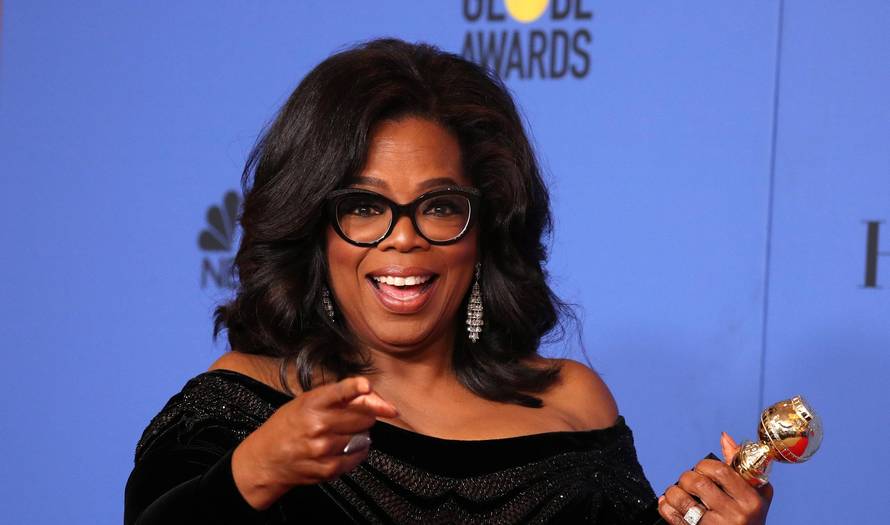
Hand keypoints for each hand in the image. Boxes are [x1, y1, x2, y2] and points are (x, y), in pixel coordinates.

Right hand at [231, 376, 397, 509]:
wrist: (266, 459)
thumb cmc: (287, 426)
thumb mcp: (305, 402)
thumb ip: (337, 396)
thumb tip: (371, 395)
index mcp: (312, 404)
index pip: (339, 392)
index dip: (355, 387)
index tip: (366, 386)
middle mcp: (318, 425)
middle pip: (364, 416)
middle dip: (365, 414)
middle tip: (352, 416)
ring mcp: (324, 448)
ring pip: (364, 436)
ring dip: (359, 434)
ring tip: (340, 433)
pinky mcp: (328, 468)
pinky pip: (358, 455)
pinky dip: (357, 450)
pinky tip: (342, 447)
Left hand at [657, 433, 773, 524]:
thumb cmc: (749, 517)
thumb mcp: (754, 494)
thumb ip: (738, 465)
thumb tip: (724, 437)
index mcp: (751, 500)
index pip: (719, 470)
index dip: (703, 465)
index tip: (701, 469)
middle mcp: (736, 514)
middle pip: (698, 483)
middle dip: (686, 478)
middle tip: (687, 482)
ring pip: (683, 500)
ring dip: (673, 492)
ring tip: (677, 492)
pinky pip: (674, 517)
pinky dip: (665, 507)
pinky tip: (669, 504)